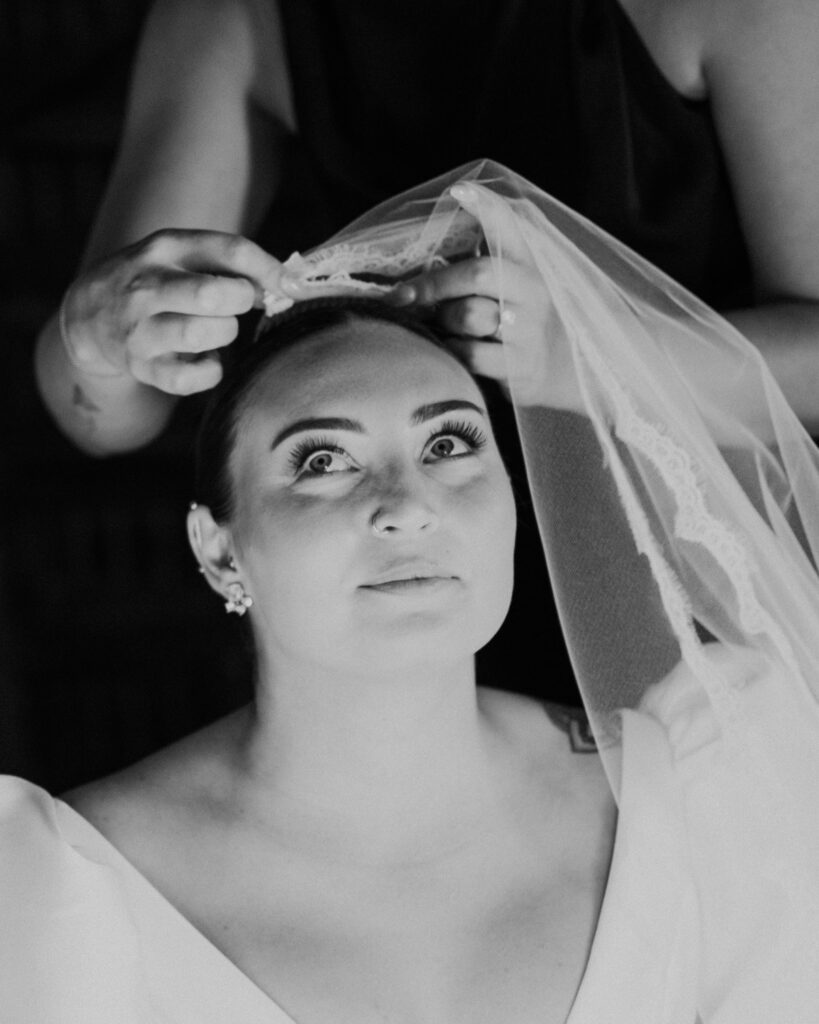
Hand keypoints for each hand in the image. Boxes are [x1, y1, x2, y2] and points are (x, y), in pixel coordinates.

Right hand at [60, 229, 287, 393]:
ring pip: (203, 334)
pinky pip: (191, 377)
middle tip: (237, 304)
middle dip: (240, 301)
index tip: (285, 284)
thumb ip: (230, 263)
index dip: (269, 270)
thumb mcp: (181, 256)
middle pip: (213, 294)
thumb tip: (284, 284)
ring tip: (216, 329)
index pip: (230, 250)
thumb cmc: (156, 281)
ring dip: (224, 334)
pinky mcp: (141, 366)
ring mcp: (141, 328)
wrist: (89, 314)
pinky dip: (210, 371)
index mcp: (167, 249)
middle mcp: (148, 285)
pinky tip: (206, 359)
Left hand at [399, 182, 580, 409]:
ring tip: (438, 325)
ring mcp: (528, 330)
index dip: (485, 207)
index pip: (507, 226)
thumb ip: (473, 268)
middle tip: (402, 295)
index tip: (460, 191)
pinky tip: (449, 348)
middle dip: (433, 284)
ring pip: (470, 316)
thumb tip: (414, 271)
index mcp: (525, 263)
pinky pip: (470, 354)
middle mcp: (531, 291)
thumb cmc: (518, 322)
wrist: (562, 370)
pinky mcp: (519, 365)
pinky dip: (450, 350)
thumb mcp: (509, 286)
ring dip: (443, 321)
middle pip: (477, 274)